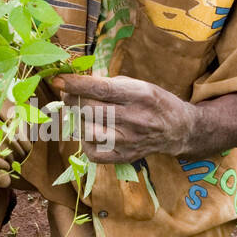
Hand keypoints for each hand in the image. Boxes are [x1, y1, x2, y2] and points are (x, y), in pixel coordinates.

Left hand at [53, 73, 192, 162]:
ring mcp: (128, 141)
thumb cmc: (154, 102)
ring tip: (82, 113)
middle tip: (69, 94)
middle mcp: (134, 119)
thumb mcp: (139, 84)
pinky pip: (91, 152)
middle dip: (72, 99)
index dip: (76, 84)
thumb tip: (77, 82)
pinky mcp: (124, 157)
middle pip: (90, 109)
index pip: (101, 89)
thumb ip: (110, 84)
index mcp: (139, 95)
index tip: (57, 79)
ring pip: (86, 131)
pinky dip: (84, 141)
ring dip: (77, 119)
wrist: (178, 130)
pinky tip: (91, 131)